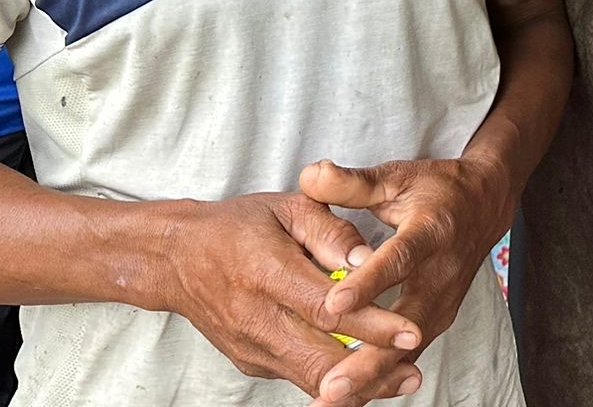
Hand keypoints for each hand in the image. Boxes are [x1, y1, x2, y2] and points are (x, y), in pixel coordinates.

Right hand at [163, 192, 425, 403]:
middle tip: (414, 371)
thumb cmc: (240, 225)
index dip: (371, 324)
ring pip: (309, 377)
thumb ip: (332, 232)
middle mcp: (256, 318)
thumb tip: (369, 260)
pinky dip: (331, 377)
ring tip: (401, 379)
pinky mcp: (250, 362)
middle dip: (371, 369)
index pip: (327, 309)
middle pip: (320, 356)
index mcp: (267, 273)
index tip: (410, 332)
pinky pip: (296, 374)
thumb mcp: (289, 208)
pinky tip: (365, 373)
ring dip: (356, 385)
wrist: (178, 258)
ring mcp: (250, 347)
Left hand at [300, 156, 512, 404]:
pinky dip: (378, 380)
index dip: (367, 284)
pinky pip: (406, 357)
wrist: (485, 206)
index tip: (332, 306)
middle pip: (404, 326)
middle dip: (367, 361)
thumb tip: (309, 175)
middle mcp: (440, 275)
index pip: (397, 261)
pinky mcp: (436, 322)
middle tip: (330, 388)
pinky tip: (345, 398)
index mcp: (430, 233)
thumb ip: (352, 182)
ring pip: (405, 352)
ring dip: (369, 380)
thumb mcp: (397, 176)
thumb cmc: (434, 189)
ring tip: (328, 402)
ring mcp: (442, 304)